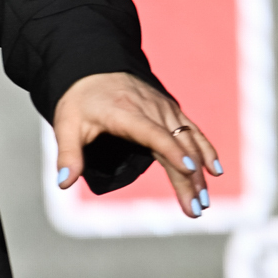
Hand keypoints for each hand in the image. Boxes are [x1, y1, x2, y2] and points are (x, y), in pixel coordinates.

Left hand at [52, 72, 222, 217]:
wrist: (93, 68)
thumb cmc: (79, 101)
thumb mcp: (66, 125)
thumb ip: (68, 154)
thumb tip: (63, 184)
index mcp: (125, 112)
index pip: (153, 133)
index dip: (171, 151)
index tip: (188, 169)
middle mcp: (150, 109)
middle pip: (176, 144)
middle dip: (189, 177)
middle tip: (195, 209)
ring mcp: (163, 109)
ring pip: (188, 141)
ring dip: (199, 171)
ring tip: (203, 201)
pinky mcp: (170, 111)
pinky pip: (192, 130)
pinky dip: (205, 149)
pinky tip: (215, 170)